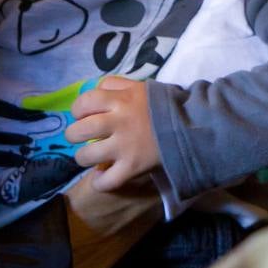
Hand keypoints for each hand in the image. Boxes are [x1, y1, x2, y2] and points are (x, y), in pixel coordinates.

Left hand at [66, 76, 161, 190]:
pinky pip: (107, 181)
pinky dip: (99, 182)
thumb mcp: (141, 87)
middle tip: (81, 137)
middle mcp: (119, 122)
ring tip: (90, 157)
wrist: (193, 126)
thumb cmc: (165, 105)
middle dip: (74, 135)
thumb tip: (96, 90)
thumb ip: (117, 85)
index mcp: (121, 100)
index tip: (83, 115)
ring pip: (86, 156)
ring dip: (83, 157)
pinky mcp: (133, 167)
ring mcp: (125, 146)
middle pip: (79, 130)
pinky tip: (101, 178)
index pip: (84, 102)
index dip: (78, 110)